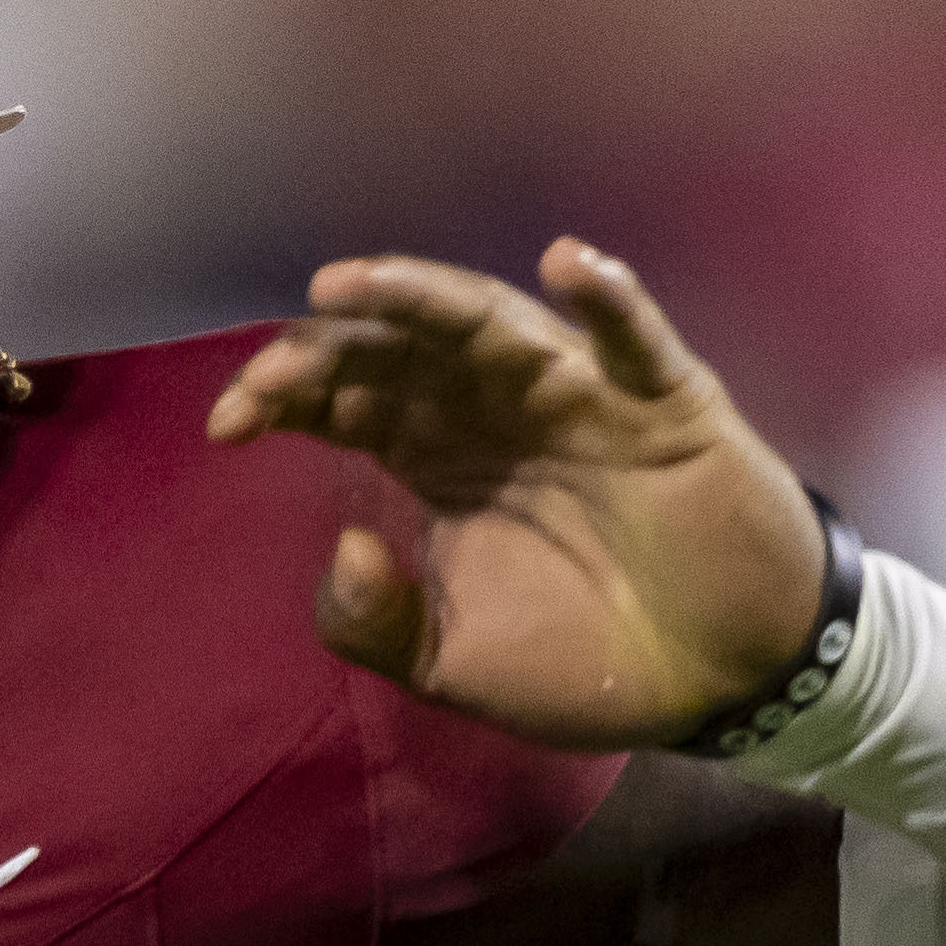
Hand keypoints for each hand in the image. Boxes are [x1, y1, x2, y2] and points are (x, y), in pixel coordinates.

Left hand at [206, 239, 826, 748]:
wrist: (718, 681)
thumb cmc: (589, 660)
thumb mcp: (454, 666)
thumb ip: (378, 625)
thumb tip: (346, 546)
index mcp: (438, 456)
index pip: (347, 397)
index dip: (284, 395)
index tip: (227, 421)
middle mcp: (496, 409)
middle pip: (400, 350)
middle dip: (329, 350)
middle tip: (274, 373)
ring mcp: (579, 396)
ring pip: (493, 324)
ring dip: (424, 298)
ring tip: (356, 286)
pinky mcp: (663, 404)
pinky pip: (634, 341)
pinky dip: (608, 299)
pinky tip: (568, 264)